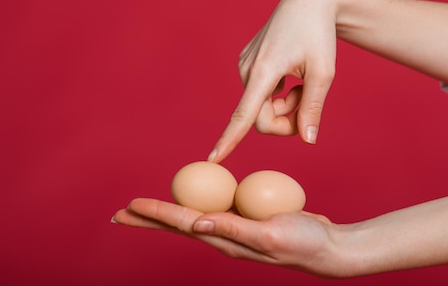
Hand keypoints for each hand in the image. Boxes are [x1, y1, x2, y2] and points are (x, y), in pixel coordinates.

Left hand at [112, 198, 346, 277]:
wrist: (326, 247)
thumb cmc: (302, 241)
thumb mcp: (269, 233)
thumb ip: (233, 228)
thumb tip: (196, 224)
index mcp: (225, 240)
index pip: (182, 223)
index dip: (155, 214)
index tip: (129, 206)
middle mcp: (225, 236)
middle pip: (179, 224)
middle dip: (149, 220)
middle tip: (120, 213)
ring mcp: (235, 229)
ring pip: (194, 216)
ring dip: (168, 212)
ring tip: (148, 208)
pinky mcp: (247, 219)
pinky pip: (217, 208)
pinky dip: (198, 202)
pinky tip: (197, 198)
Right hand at [209, 0, 337, 162]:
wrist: (307, 3)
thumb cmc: (319, 36)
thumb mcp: (324, 73)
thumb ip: (313, 108)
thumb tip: (308, 141)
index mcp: (264, 71)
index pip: (244, 115)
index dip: (229, 140)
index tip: (212, 158)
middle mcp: (247, 69)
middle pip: (259, 119)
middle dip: (284, 120)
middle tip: (308, 100)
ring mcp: (244, 66)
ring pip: (260, 107)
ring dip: (283, 105)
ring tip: (301, 83)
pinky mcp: (246, 63)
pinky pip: (259, 94)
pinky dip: (277, 94)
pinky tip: (290, 74)